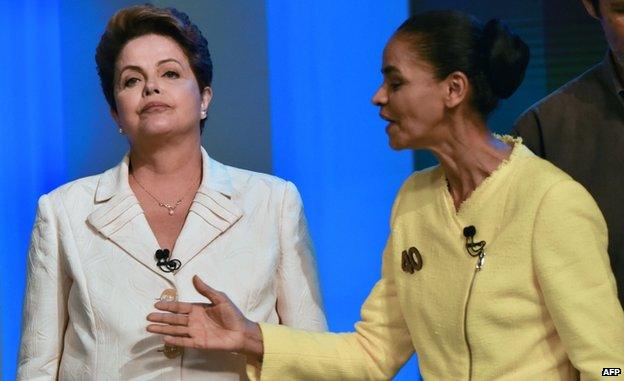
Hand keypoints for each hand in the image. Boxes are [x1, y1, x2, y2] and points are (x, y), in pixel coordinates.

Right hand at [146, 275, 263, 358]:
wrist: (241, 331)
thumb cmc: (232, 314)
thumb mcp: (220, 298)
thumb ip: (206, 290)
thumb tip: (195, 276)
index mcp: (198, 309)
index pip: (179, 307)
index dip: (168, 306)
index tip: (156, 304)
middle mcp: (194, 320)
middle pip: (174, 319)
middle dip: (161, 317)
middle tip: (148, 317)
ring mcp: (195, 332)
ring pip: (175, 330)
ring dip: (163, 329)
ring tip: (149, 328)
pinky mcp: (199, 342)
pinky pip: (184, 341)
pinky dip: (175, 340)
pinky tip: (164, 338)